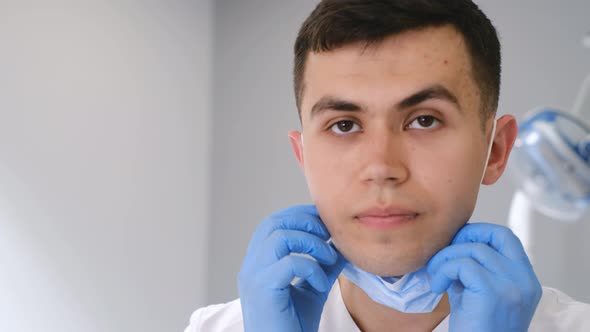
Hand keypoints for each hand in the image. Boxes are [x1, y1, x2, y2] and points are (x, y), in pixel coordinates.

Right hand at [238, 205, 346, 331]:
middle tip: (329, 233)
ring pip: (280, 237)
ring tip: (328, 258)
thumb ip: (323, 266)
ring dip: (311, 241)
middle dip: (305, 221)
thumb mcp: (313, 289)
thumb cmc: (292, 326)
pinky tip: (321, 284)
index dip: (299, 216)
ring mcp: (254, 276)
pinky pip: (289, 263)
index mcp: (258, 262)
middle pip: (274, 222)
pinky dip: (311, 267)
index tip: (325, 222)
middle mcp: (251, 266)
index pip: (273, 223)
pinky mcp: (263, 289)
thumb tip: (342, 246)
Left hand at [427, 223, 541, 331]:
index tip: (457, 242)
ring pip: (472, 249)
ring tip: (437, 276)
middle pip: (493, 235)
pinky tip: (438, 287)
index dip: (479, 231)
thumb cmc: (478, 329)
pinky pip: (461, 264)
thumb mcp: (480, 293)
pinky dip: (443, 270)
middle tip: (444, 256)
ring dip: (446, 258)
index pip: (506, 237)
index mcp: (525, 279)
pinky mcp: (492, 292)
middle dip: (462, 238)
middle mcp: (524, 280)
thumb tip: (453, 243)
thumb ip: (474, 268)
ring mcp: (511, 285)